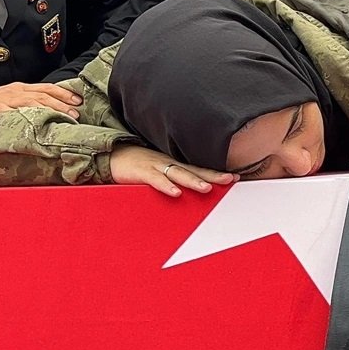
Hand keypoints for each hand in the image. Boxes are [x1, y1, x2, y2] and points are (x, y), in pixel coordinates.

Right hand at [0, 83, 82, 121]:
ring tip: (60, 117)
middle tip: (75, 114)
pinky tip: (29, 119)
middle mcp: (15, 91)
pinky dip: (18, 113)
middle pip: (43, 95)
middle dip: (61, 104)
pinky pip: (6, 110)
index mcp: (22, 89)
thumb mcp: (13, 100)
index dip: (64, 93)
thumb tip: (56, 110)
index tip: (79, 101)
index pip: (47, 88)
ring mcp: (3, 99)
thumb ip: (31, 103)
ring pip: (29, 102)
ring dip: (47, 109)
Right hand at [109, 145, 236, 196]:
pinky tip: (176, 193)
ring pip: (178, 174)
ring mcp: (156, 166)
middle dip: (213, 175)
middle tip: (231, 179)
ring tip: (207, 188)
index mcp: (175, 164)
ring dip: (193, 181)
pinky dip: (166, 186)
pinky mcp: (141, 172)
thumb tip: (190, 193)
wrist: (111, 156)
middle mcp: (169, 163)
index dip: (217, 173)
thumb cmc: (138, 166)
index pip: (200, 169)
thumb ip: (174, 180)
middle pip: (195, 170)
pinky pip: (155, 180)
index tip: (236, 177)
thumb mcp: (160, 172)